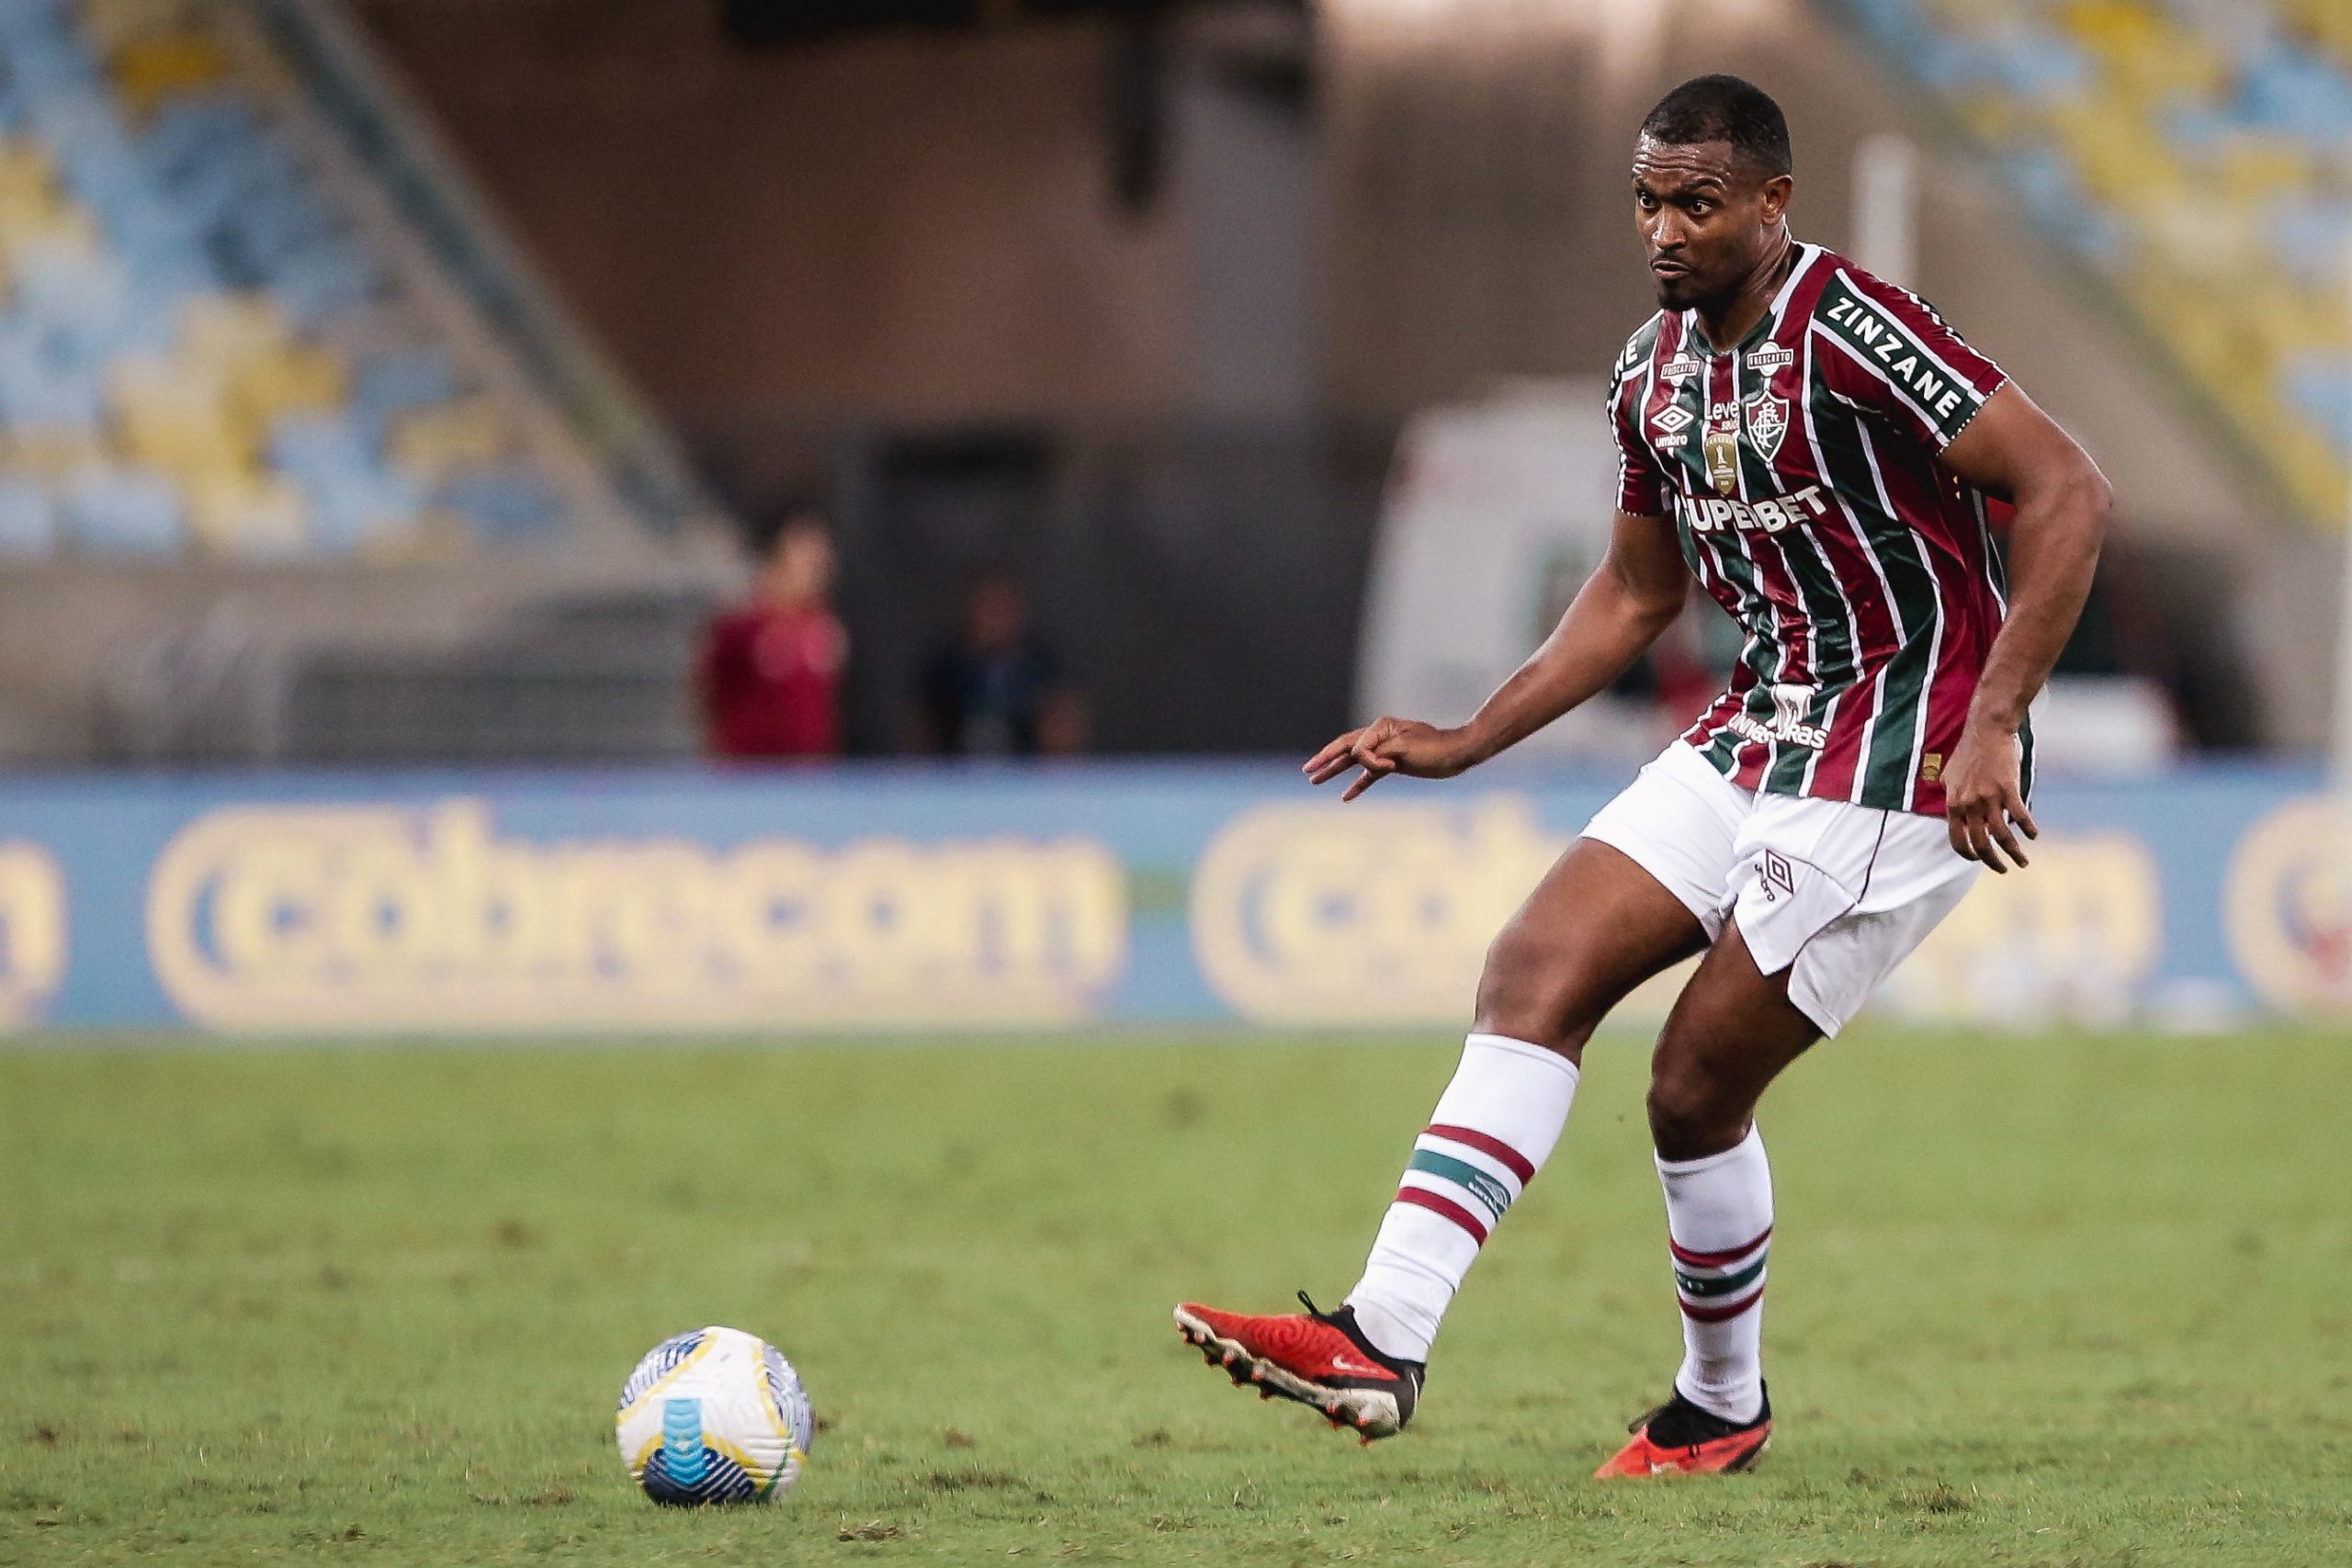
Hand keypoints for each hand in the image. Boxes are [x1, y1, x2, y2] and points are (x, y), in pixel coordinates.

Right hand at [1304, 718, 1478, 800]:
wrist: (1457, 754)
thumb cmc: (1434, 749)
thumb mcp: (1404, 748)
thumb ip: (1377, 752)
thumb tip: (1359, 758)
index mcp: (1381, 727)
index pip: (1358, 745)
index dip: (1367, 759)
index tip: (1389, 766)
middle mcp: (1379, 736)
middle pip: (1345, 748)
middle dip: (1325, 759)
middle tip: (1307, 770)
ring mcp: (1385, 750)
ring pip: (1354, 761)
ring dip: (1335, 771)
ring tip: (1315, 780)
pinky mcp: (1392, 764)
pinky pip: (1369, 774)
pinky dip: (1357, 783)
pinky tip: (1345, 796)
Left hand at [1943, 716, 2036, 872]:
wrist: (1986, 731)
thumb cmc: (1967, 753)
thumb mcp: (1949, 777)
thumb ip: (1950, 797)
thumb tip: (1950, 813)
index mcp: (1953, 804)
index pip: (1957, 840)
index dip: (1968, 854)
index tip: (1979, 859)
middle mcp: (1969, 804)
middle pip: (1980, 844)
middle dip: (1992, 862)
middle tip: (2003, 869)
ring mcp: (1989, 798)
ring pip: (2002, 836)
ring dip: (2014, 853)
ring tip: (2023, 861)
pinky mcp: (2008, 789)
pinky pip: (2020, 816)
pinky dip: (2028, 829)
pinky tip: (2034, 835)